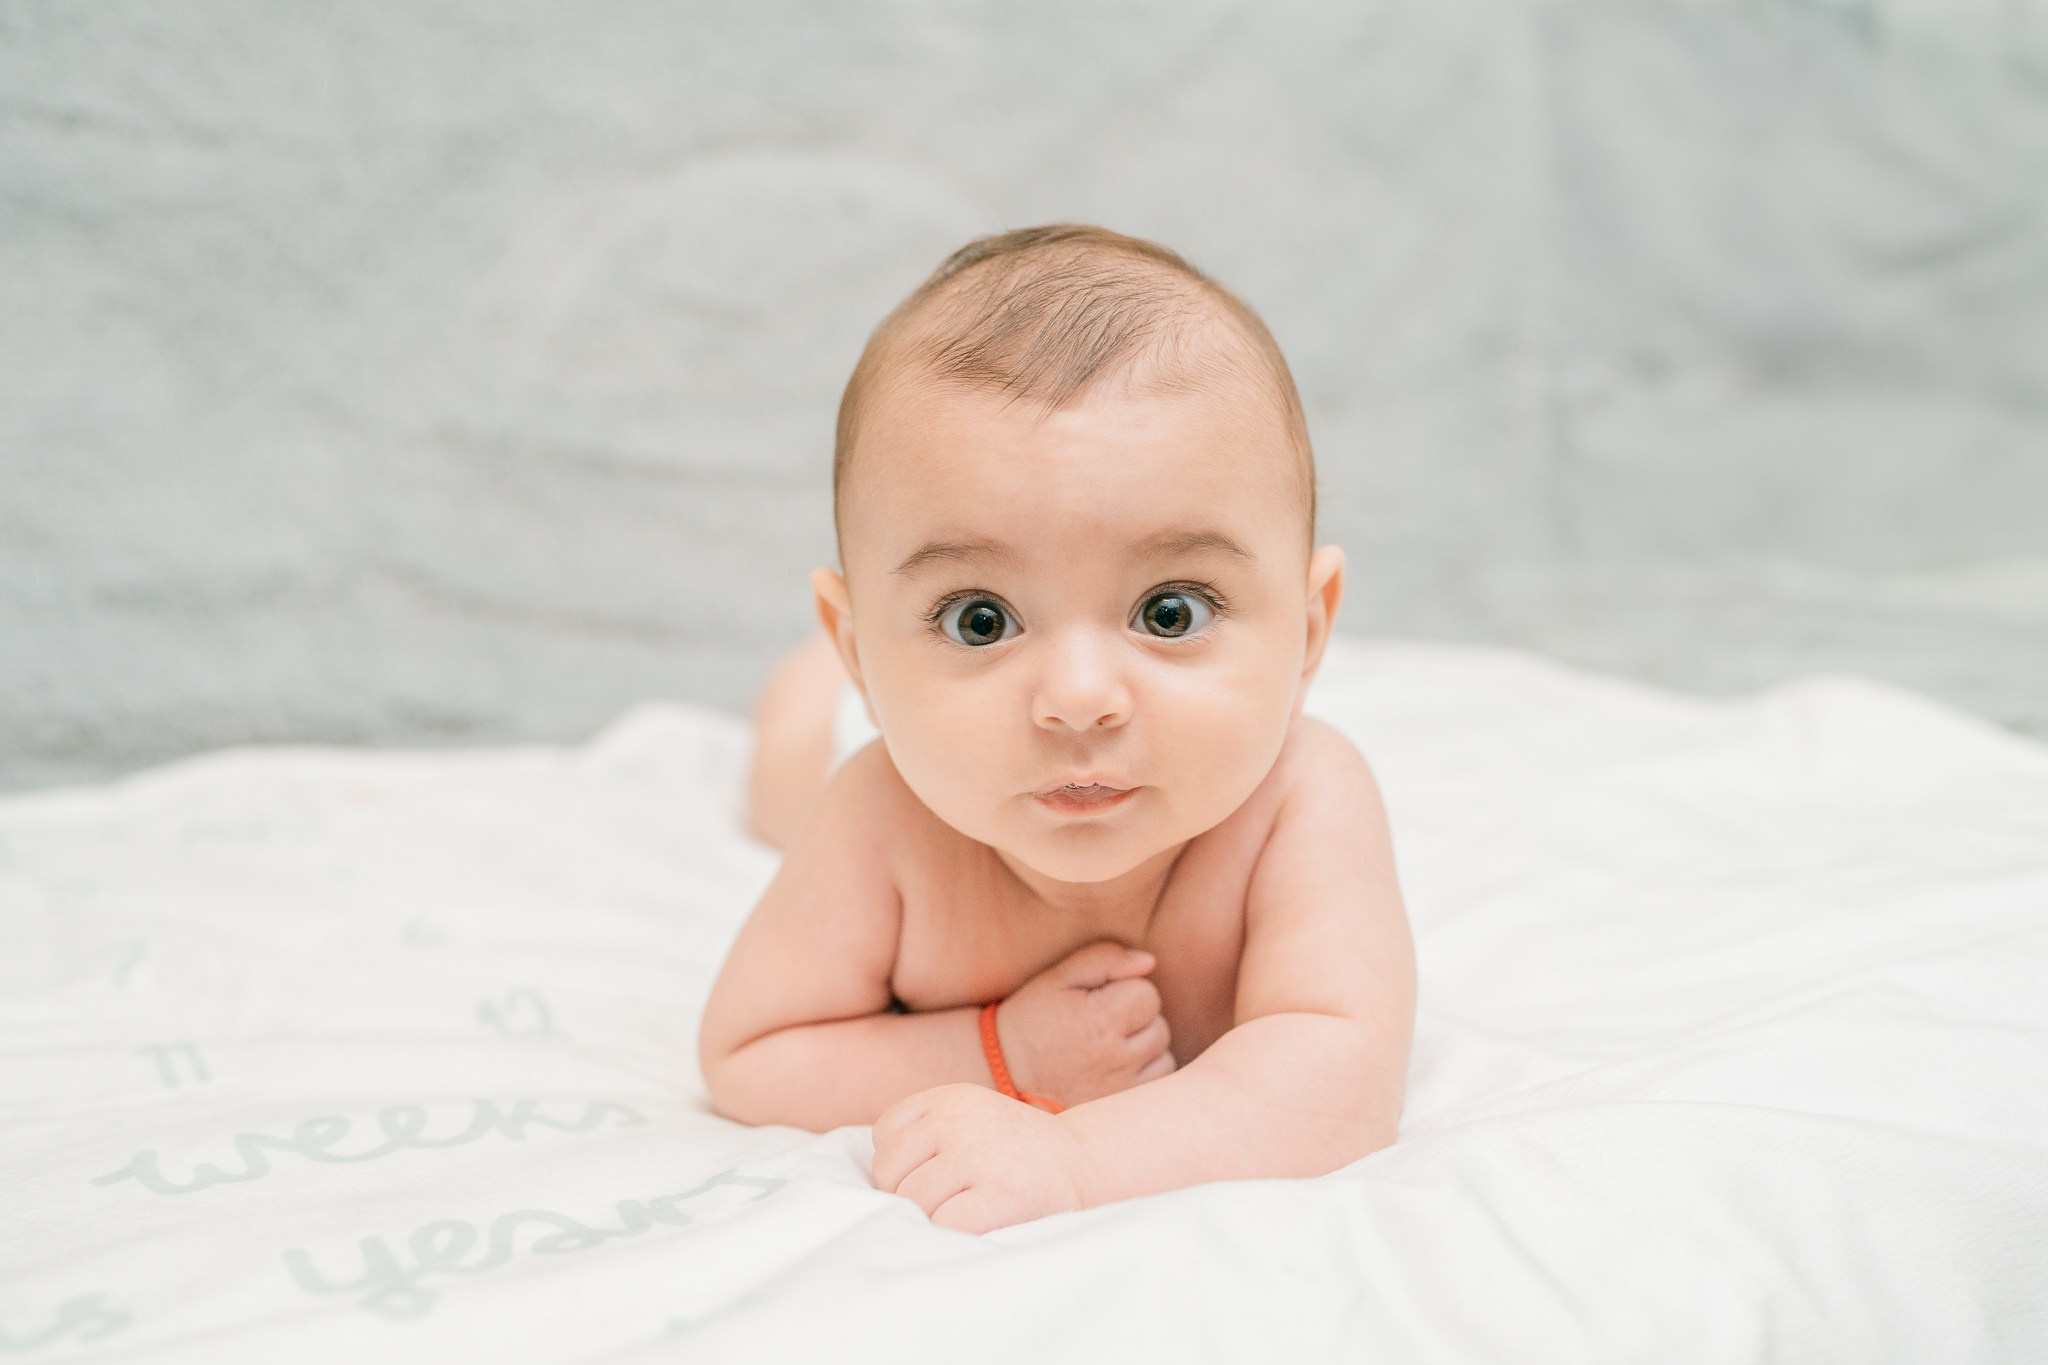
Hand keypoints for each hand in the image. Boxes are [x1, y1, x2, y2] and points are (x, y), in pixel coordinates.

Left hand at [871, 1082, 1095, 1232]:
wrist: (1085, 1162)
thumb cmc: (1014, 1152)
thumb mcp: (969, 1118)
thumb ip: (924, 1133)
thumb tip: (868, 1186)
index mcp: (947, 1098)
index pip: (885, 1135)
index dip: (900, 1165)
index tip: (931, 1175)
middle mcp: (958, 1120)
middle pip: (889, 1173)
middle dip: (906, 1196)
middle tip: (944, 1202)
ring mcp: (978, 1156)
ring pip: (912, 1201)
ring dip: (930, 1219)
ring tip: (962, 1213)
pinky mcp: (998, 1195)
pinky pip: (943, 1225)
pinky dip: (949, 1235)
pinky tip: (972, 1227)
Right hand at [996, 940, 1176, 1106]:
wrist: (1002, 1075)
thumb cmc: (1031, 1019)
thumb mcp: (1057, 979)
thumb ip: (1104, 959)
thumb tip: (1150, 962)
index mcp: (1099, 1021)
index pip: (1148, 994)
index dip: (1125, 989)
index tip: (1099, 998)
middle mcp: (1113, 1059)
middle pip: (1159, 1024)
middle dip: (1137, 1017)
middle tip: (1100, 1022)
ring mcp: (1119, 1089)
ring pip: (1163, 1054)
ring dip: (1145, 1045)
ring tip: (1108, 1044)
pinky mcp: (1120, 1108)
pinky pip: (1157, 1083)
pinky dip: (1146, 1071)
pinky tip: (1118, 1065)